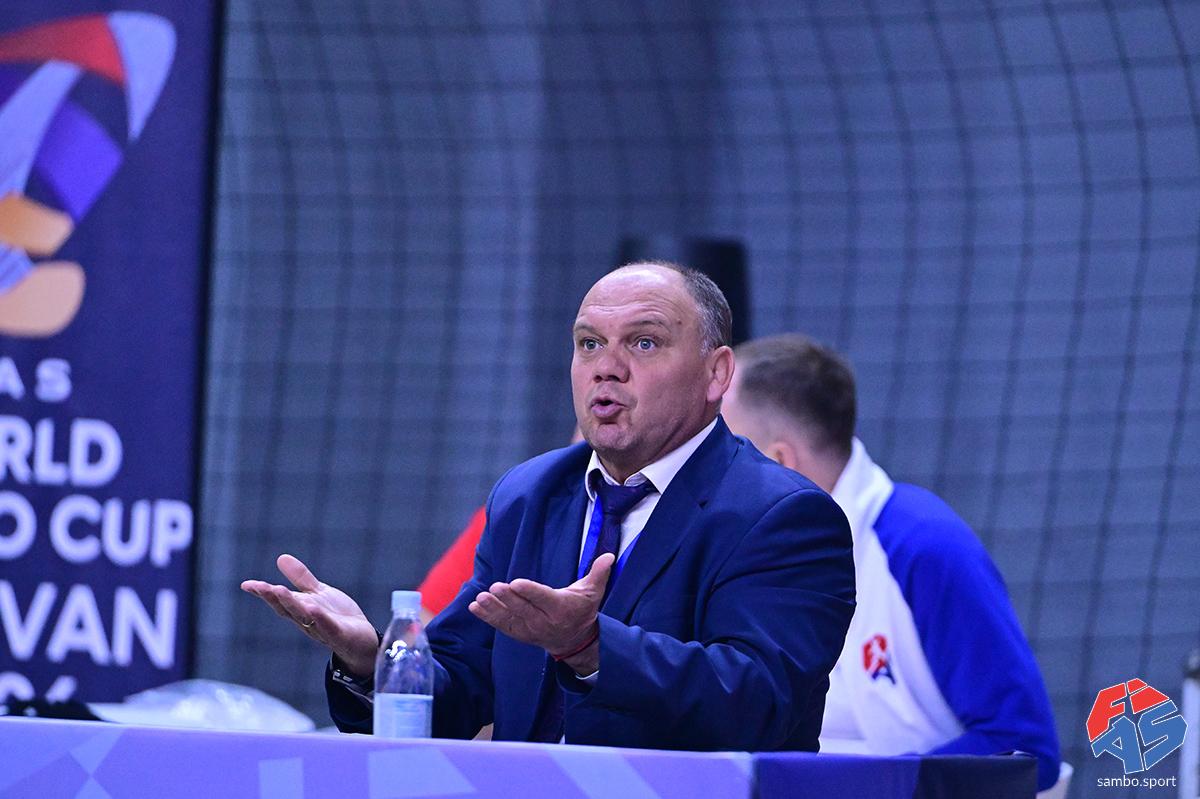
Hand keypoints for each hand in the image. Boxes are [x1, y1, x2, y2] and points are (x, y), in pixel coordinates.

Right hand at [241, 554, 378, 677]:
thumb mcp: (319, 593)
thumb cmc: (337, 616)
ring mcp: (323, 629)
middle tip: (261, 586)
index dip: (263, 594)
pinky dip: (320, 619)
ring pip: (305, 617)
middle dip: (274, 597)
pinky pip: (329, 628)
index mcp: (301, 610)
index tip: (246, 585)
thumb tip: (281, 558)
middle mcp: (308, 621)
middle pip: (288, 609)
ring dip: (292, 605)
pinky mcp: (340, 636)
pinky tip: (313, 608)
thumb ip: (301, 578)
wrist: (362, 641)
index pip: (279, 601)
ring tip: (279, 590)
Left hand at [469, 553, 613, 673]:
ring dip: (494, 609)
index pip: (544, 599)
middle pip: (524, 610)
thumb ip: (599, 573)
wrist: (575, 641)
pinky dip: (488, 618)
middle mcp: (545, 621)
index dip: (529, 592)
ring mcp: (531, 630)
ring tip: (481, 599)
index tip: (516, 583)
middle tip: (494, 587)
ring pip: (510, 619)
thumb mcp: (593, 592)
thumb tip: (609, 555)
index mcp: (562, 608)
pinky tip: (475, 607)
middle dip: (508, 599)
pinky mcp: (521, 634)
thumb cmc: (582, 609)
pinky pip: (503, 626)